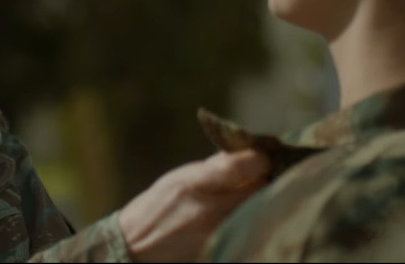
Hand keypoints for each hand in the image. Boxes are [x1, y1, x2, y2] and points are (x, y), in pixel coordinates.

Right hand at [116, 150, 269, 261]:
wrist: (136, 248)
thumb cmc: (155, 208)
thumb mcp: (177, 179)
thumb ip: (212, 168)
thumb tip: (245, 154)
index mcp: (192, 183)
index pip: (239, 166)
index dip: (259, 160)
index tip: (264, 157)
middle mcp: (207, 210)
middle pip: (258, 190)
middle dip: (266, 180)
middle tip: (268, 176)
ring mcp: (215, 235)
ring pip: (257, 212)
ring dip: (261, 202)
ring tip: (256, 197)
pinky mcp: (220, 251)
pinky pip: (247, 232)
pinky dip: (250, 223)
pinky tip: (246, 219)